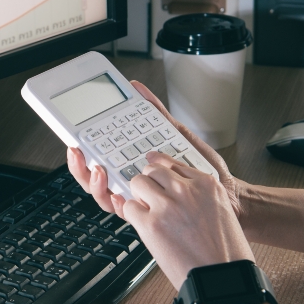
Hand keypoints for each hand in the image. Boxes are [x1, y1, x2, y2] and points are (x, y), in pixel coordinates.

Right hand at [66, 80, 242, 216]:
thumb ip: (156, 114)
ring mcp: (139, 199)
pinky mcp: (150, 215)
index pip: (100, 156)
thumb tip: (137, 88)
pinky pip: (126, 211)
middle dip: (80, 166)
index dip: (83, 149)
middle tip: (79, 151)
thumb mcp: (177, 134)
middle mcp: (131, 181)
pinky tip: (120, 192)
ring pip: (104, 196)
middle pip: (95, 177)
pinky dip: (118, 201)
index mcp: (132, 162)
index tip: (74, 135)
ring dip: (94, 183)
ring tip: (99, 169)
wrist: (228, 194)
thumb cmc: (202, 169)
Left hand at [123, 151, 255, 289]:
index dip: (164, 175)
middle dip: (150, 183)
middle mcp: (186, 190)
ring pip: (138, 182)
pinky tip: (144, 226)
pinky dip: (133, 215)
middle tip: (151, 198)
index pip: (174, 165)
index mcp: (207, 185)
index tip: (159, 179)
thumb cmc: (226, 253)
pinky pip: (130, 207)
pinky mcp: (151, 224)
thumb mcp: (222, 212)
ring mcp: (167, 205)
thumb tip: (178, 193)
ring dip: (139, 196)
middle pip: (154, 170)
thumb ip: (200, 197)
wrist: (222, 279)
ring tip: (147, 211)